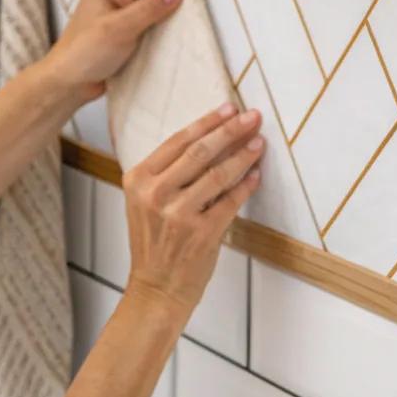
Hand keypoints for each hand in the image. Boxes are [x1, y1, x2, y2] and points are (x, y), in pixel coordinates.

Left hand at [46, 0, 181, 104]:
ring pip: (159, 0)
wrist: (71, 83)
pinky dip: (168, 22)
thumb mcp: (119, 27)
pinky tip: (185, 28)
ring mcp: (127, 7)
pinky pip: (157, 18)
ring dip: (174, 6)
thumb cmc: (85, 51)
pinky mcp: (134, 26)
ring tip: (199, 10)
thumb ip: (149, 8)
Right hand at [124, 104, 263, 319]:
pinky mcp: (201, 232)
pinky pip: (230, 200)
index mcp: (138, 179)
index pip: (178, 141)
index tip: (229, 108)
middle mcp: (155, 194)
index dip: (207, 122)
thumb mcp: (145, 202)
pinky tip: (256, 175)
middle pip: (200, 151)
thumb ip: (167, 173)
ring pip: (218, 173)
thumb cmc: (154, 243)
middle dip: (231, 130)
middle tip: (252, 117)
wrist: (156, 288)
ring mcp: (178, 214)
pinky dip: (246, 185)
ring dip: (244, 155)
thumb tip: (210, 138)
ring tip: (259, 143)